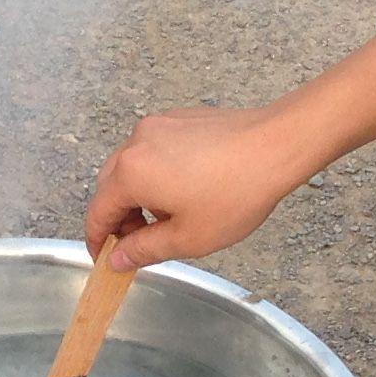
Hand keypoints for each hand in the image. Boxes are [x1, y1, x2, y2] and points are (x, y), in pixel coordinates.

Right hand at [82, 100, 326, 271]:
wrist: (277, 146)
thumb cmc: (237, 192)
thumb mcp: (188, 238)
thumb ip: (144, 250)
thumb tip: (117, 258)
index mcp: (130, 174)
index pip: (98, 212)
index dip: (97, 240)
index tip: (105, 257)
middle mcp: (136, 143)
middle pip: (110, 187)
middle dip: (120, 217)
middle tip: (141, 241)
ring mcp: (157, 126)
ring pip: (132, 166)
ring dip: (139, 194)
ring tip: (171, 215)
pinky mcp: (179, 118)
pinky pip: (154, 149)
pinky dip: (158, 172)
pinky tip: (188, 188)